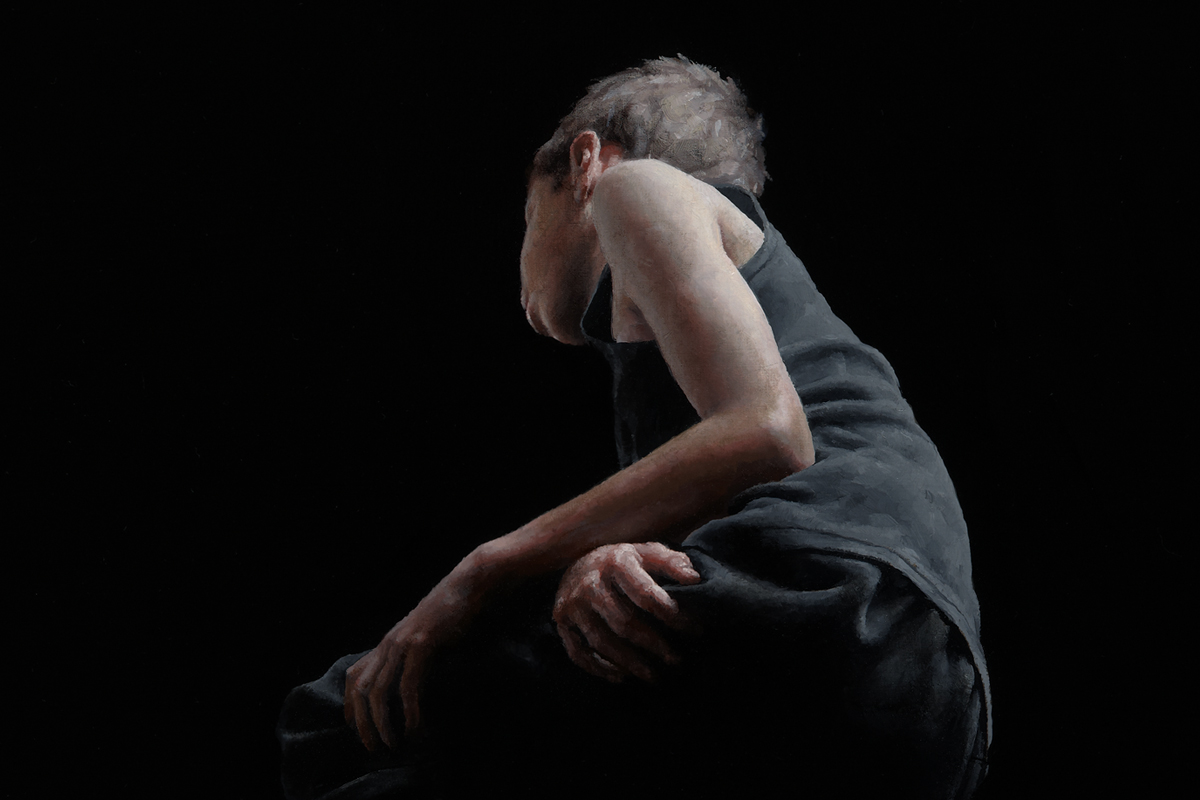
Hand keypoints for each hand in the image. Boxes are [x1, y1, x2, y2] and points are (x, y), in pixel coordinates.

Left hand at [343, 576, 477, 750]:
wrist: (469, 584)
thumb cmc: (453, 612)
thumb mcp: (426, 635)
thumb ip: (415, 655)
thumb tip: (415, 681)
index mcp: (388, 642)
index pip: (354, 675)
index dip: (350, 705)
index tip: (356, 729)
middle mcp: (389, 643)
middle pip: (360, 689)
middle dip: (363, 723)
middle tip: (374, 748)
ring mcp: (403, 643)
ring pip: (378, 691)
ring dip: (382, 723)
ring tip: (392, 744)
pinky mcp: (422, 645)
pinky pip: (408, 685)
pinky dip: (410, 710)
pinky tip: (417, 727)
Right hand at [553, 543, 700, 682]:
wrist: (577, 561)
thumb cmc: (623, 562)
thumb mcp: (647, 552)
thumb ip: (672, 562)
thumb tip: (694, 579)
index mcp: (616, 561)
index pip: (647, 594)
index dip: (673, 615)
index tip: (694, 630)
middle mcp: (590, 583)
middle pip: (624, 622)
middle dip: (654, 644)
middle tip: (677, 659)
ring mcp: (573, 604)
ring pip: (602, 641)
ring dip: (630, 663)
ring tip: (654, 676)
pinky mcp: (561, 621)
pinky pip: (579, 652)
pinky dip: (601, 668)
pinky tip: (622, 676)